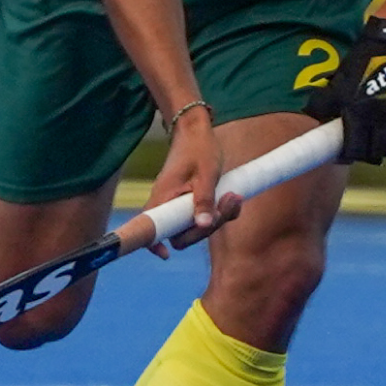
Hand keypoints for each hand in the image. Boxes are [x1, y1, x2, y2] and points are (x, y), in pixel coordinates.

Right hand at [148, 106, 240, 253]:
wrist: (195, 129)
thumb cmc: (199, 148)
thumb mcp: (207, 173)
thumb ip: (204, 200)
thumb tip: (203, 226)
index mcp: (164, 196)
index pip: (152, 229)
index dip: (155, 245)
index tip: (166, 255)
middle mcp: (166, 202)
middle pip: (181, 232)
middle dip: (207, 227)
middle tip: (229, 204)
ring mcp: (176, 201)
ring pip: (193, 224)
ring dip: (217, 217)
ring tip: (234, 197)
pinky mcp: (187, 199)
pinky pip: (199, 214)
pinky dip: (216, 211)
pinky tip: (231, 198)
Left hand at [303, 16, 385, 163]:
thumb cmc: (364, 61)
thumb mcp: (340, 79)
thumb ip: (325, 102)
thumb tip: (312, 118)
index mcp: (363, 113)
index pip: (354, 149)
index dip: (346, 154)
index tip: (342, 153)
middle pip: (376, 153)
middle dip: (365, 152)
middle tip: (357, 145)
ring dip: (381, 145)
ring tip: (373, 136)